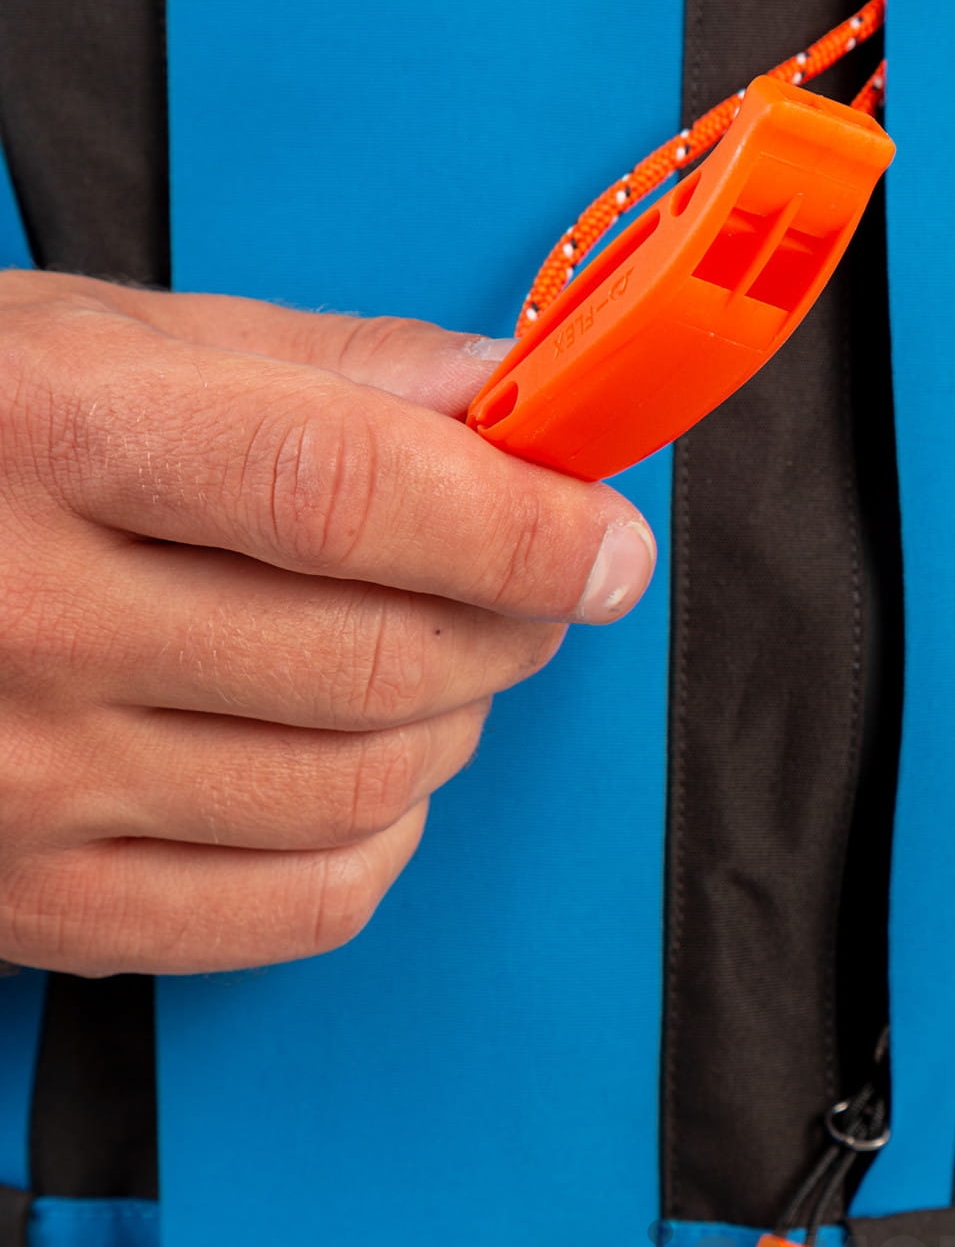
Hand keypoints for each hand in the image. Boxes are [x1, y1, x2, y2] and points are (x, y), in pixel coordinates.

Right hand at [0, 271, 655, 975]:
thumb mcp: (117, 337)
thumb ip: (334, 364)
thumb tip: (510, 391)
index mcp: (64, 438)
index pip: (349, 494)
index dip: (517, 523)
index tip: (605, 541)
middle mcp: (30, 617)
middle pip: (376, 659)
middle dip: (515, 622)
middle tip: (534, 581)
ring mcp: (24, 779)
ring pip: (356, 792)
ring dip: (456, 724)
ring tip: (437, 660)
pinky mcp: (31, 898)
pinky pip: (289, 909)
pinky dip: (380, 838)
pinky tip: (362, 764)